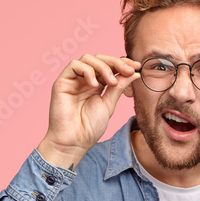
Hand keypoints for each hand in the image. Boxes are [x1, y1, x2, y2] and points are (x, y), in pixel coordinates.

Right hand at [37, 54, 140, 168]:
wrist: (74, 141)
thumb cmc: (90, 127)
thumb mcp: (109, 104)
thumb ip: (119, 87)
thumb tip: (134, 73)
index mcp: (97, 84)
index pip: (110, 66)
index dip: (123, 63)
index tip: (137, 67)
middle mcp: (84, 79)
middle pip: (100, 59)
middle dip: (116, 62)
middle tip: (128, 71)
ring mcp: (73, 80)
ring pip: (88, 58)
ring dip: (103, 67)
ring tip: (111, 83)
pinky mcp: (62, 82)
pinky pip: (74, 65)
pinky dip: (87, 71)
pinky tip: (95, 85)